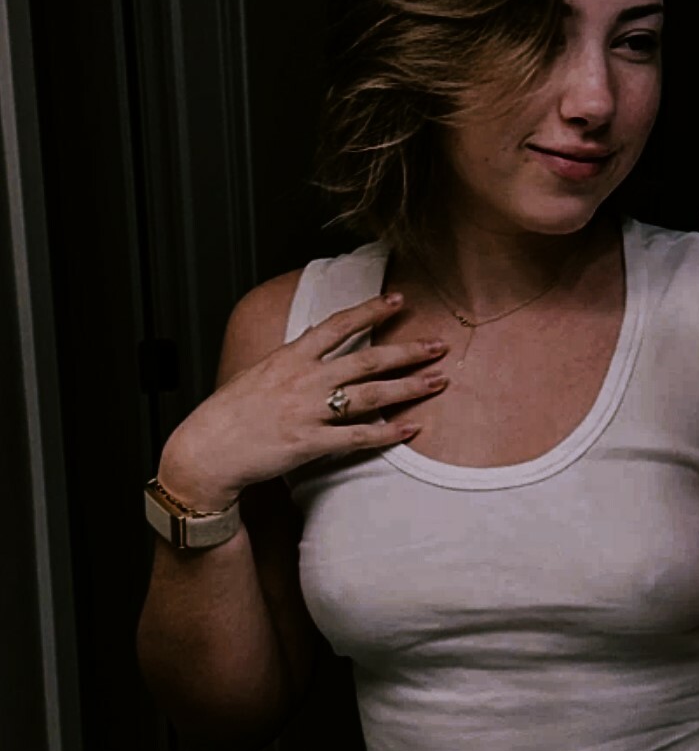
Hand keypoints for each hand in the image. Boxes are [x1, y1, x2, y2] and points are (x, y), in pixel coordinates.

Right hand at [159, 292, 449, 508]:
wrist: (207, 450)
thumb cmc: (229, 414)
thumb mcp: (258, 373)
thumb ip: (290, 360)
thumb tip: (312, 345)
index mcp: (290, 357)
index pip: (338, 325)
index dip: (371, 310)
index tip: (399, 300)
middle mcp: (304, 380)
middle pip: (367, 359)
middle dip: (407, 350)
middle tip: (439, 344)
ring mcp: (309, 411)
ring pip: (371, 395)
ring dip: (409, 387)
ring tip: (439, 381)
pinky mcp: (310, 443)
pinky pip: (358, 436)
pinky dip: (388, 432)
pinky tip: (412, 428)